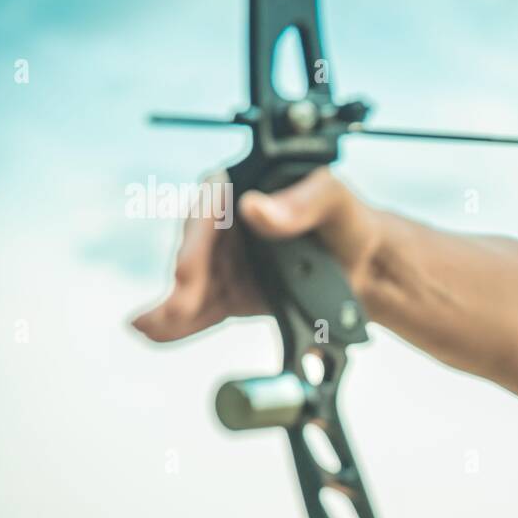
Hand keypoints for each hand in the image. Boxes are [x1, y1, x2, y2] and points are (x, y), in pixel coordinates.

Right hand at [131, 167, 381, 342]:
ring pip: (193, 283)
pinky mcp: (231, 292)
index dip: (196, 240)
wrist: (365, 265)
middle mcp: (227, 222)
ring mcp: (226, 259)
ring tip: (156, 326)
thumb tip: (254, 208)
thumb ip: (301, 202)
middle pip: (196, 248)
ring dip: (174, 306)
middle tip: (182, 307)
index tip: (188, 269)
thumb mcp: (334, 200)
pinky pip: (202, 307)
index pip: (210, 208)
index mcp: (245, 186)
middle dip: (187, 280)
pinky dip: (178, 323)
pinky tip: (152, 332)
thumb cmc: (349, 221)